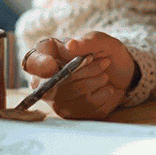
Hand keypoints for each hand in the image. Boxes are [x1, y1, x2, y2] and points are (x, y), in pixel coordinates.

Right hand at [22, 31, 137, 119]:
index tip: (52, 66)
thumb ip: (88, 41)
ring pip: (68, 97)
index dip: (39, 66)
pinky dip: (100, 97)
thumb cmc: (106, 53)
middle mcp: (47, 79)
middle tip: (104, 63)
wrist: (124, 73)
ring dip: (93, 83)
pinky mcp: (71, 112)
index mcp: (49, 55)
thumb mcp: (102, 42)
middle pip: (52, 84)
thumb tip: (70, 45)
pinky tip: (106, 89)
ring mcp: (57, 98)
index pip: (31, 62)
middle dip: (83, 73)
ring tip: (105, 76)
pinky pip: (82, 109)